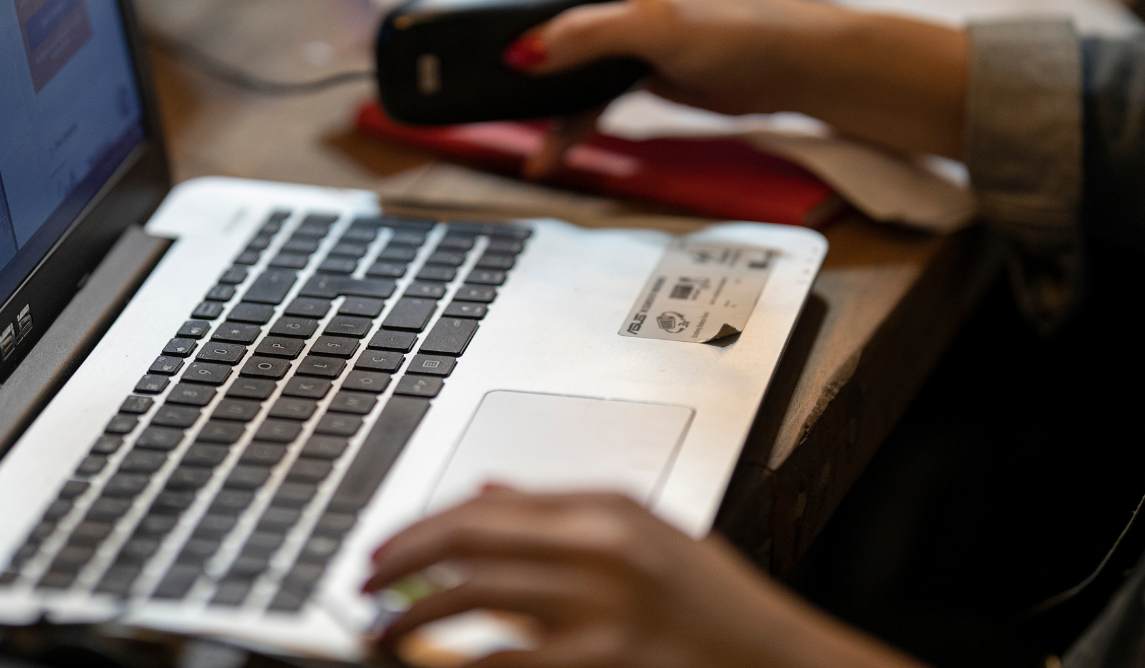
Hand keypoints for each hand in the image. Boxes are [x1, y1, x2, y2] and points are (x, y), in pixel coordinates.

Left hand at [365, 488, 922, 667]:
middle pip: (464, 542)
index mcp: (605, 508)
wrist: (780, 662)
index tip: (383, 549)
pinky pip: (501, 664)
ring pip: (469, 600)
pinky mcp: (601, 663)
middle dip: (397, 565)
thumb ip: (561, 513)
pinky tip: (439, 666)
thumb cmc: (715, 607)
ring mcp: (599, 609)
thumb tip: (485, 493)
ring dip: (410, 619)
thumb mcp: (645, 537)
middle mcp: (599, 548)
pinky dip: (458, 664)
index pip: (482, 505)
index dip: (417, 528)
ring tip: (384, 634)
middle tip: (363, 586)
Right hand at [443, 0, 970, 171]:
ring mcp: (618, 24)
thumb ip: (585, 36)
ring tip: (493, 111)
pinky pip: (581, 92)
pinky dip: (565, 123)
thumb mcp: (657, 26)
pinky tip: (549, 153)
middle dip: (489, 16)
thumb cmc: (742, 26)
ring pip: (552, 48)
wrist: (793, 69)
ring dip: (526, 84)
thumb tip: (524, 53)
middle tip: (453, 42)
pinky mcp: (631, 65)